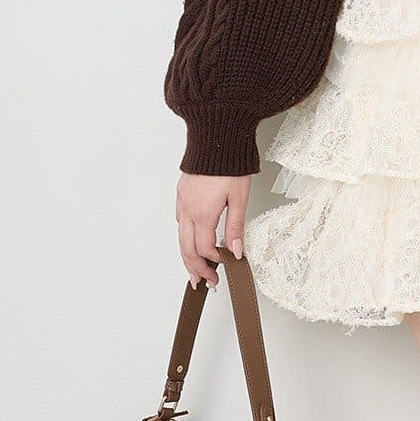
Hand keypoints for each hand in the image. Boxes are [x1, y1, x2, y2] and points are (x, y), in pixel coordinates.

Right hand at [176, 171, 250, 288]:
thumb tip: (236, 251)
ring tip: (195, 270)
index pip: (204, 249)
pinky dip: (185, 237)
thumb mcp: (239, 198)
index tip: (224, 265)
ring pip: (180, 237)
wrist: (217, 138)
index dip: (214, 261)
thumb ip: (235, 228)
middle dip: (195, 268)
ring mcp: (182, 202)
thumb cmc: (229, 165)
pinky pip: (180, 221)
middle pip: (187, 249)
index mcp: (203, 214)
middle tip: (205, 282)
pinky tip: (191, 240)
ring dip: (187, 256)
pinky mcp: (182, 194)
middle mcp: (188, 210)